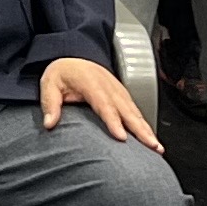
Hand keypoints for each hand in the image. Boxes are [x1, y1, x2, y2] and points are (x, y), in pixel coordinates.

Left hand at [40, 57, 162, 146]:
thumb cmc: (62, 73)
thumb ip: (50, 104)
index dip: (114, 121)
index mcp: (91, 82)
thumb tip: (49, 123)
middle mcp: (109, 86)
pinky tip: (151, 137)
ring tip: (157, 147)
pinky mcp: (122, 94)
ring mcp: (118, 89)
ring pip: (135, 111)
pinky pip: (135, 110)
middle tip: (151, 146)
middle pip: (126, 110)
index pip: (104, 104)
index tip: (122, 137)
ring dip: (147, 129)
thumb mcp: (49, 84)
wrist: (73, 58)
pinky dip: (145, 124)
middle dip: (140, 129)